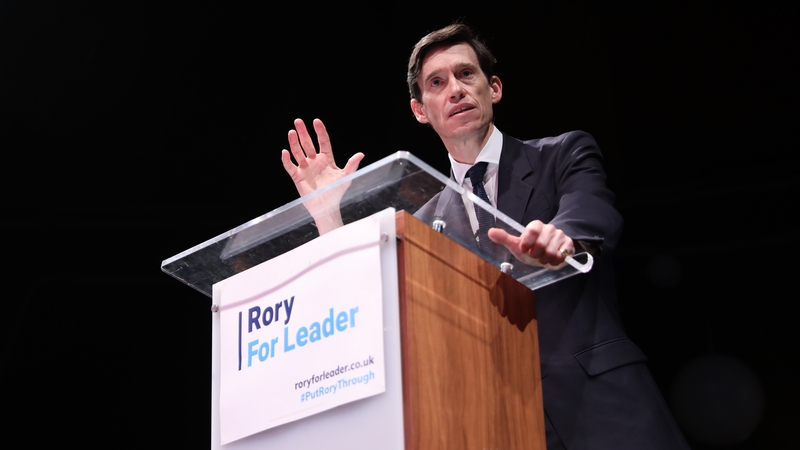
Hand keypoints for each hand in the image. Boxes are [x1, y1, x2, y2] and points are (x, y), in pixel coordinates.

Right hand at [281, 119, 363, 233]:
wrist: (326, 207)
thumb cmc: (336, 192)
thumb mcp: (346, 178)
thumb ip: (352, 165)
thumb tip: (361, 154)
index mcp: (327, 159)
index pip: (323, 142)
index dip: (320, 131)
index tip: (316, 121)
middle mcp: (315, 161)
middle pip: (308, 144)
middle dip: (303, 133)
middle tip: (298, 121)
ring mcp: (305, 168)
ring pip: (298, 152)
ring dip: (294, 142)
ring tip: (291, 132)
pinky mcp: (297, 177)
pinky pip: (290, 166)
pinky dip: (287, 160)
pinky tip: (285, 152)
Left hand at [488, 220, 573, 268]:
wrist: (548, 255)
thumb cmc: (531, 249)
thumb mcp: (516, 245)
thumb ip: (504, 238)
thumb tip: (490, 231)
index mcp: (536, 226)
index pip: (532, 229)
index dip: (527, 242)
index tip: (523, 249)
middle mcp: (549, 228)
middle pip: (541, 244)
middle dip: (535, 254)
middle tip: (534, 255)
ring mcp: (560, 235)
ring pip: (551, 252)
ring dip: (544, 259)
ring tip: (542, 258)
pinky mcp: (568, 244)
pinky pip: (561, 256)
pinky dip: (554, 262)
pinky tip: (551, 259)